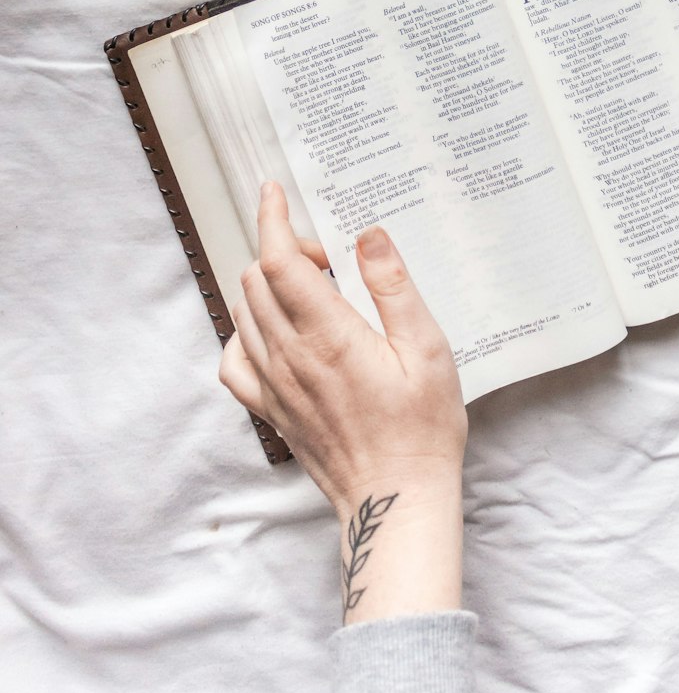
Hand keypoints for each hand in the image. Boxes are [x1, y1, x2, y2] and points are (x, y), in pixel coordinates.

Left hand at [219, 183, 467, 619]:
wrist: (396, 500)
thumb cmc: (422, 427)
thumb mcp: (427, 348)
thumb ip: (393, 287)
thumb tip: (368, 235)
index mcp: (328, 336)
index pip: (279, 261)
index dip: (272, 220)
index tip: (273, 192)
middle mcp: (290, 358)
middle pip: (257, 280)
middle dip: (285, 250)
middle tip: (331, 259)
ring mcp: (275, 386)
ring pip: (244, 313)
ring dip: (268, 285)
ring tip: (314, 291)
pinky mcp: (272, 411)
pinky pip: (236, 360)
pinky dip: (247, 332)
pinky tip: (277, 333)